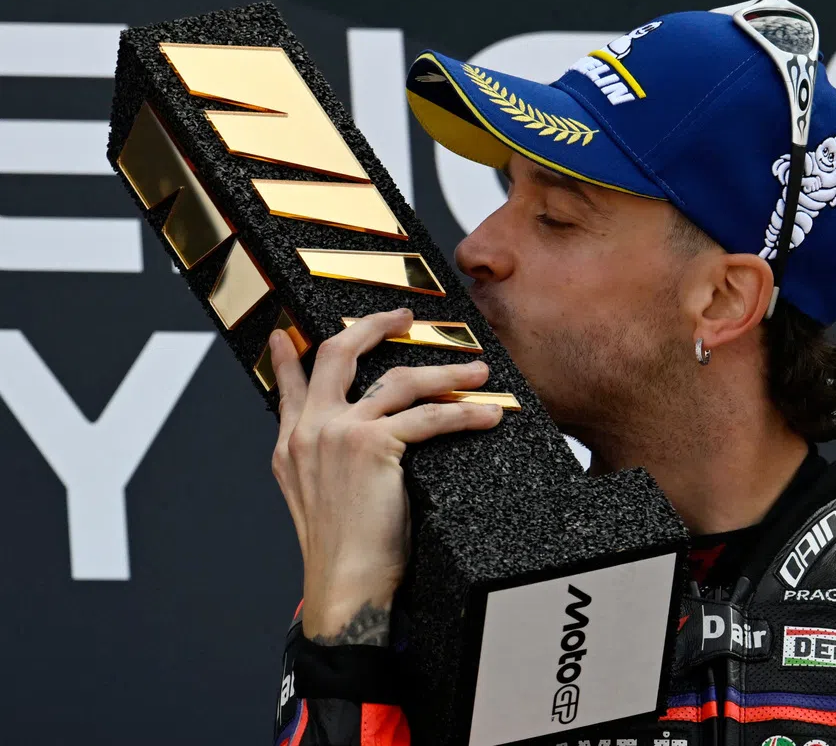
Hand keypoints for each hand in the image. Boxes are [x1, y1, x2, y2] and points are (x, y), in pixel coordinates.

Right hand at [269, 308, 503, 643]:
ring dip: (444, 372)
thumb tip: (355, 444)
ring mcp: (338, 433)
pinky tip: (486, 415)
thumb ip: (324, 462)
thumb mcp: (315, 499)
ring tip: (475, 371)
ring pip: (398, 380)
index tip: (283, 336)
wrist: (344, 587)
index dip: (285, 357)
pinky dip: (463, 413)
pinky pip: (429, 417)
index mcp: (291, 443)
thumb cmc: (343, 552)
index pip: (287, 385)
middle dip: (372, 325)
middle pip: (337, 354)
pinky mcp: (372, 445)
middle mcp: (309, 430)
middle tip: (401, 315)